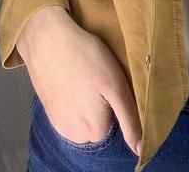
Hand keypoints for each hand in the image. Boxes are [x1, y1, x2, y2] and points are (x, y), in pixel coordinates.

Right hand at [17, 6, 140, 155]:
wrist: (47, 39)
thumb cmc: (85, 58)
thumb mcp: (117, 86)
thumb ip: (130, 120)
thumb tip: (141, 150)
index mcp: (93, 131)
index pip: (115, 123)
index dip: (114, 99)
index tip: (107, 81)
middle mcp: (73, 135)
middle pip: (98, 123)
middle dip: (99, 102)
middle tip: (95, 76)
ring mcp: (57, 123)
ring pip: (83, 117)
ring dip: (85, 100)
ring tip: (83, 75)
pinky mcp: (48, 110)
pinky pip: (68, 110)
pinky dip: (71, 96)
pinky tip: (70, 77)